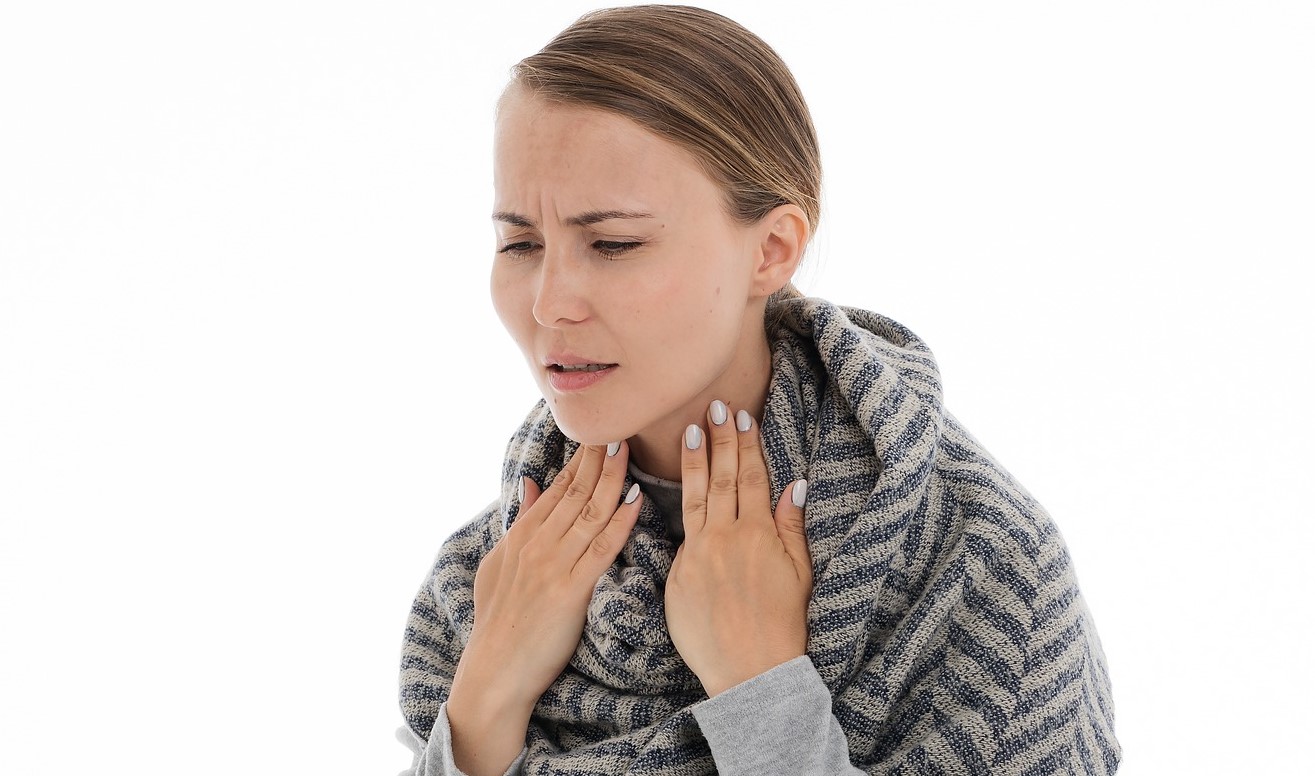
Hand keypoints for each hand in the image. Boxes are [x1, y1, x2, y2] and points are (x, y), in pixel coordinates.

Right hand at [447, 442, 641, 775]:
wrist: (494, 673)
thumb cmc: (498, 623)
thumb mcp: (497, 566)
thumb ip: (518, 523)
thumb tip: (529, 483)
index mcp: (520, 536)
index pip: (557, 487)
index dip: (581, 458)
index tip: (602, 432)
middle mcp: (536, 544)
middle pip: (574, 491)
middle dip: (599, 457)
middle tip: (622, 425)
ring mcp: (552, 566)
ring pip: (589, 512)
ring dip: (612, 477)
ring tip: (630, 448)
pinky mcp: (569, 592)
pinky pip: (601, 548)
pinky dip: (621, 521)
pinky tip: (636, 499)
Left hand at [665, 400, 811, 697]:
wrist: (751, 672)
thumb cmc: (783, 625)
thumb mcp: (800, 573)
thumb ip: (790, 527)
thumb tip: (793, 485)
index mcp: (758, 534)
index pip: (749, 477)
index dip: (744, 445)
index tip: (738, 417)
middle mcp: (726, 538)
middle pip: (720, 478)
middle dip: (717, 440)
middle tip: (711, 406)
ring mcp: (698, 556)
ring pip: (694, 498)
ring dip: (692, 462)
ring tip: (689, 431)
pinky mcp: (678, 576)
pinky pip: (679, 536)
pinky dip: (674, 509)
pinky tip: (669, 488)